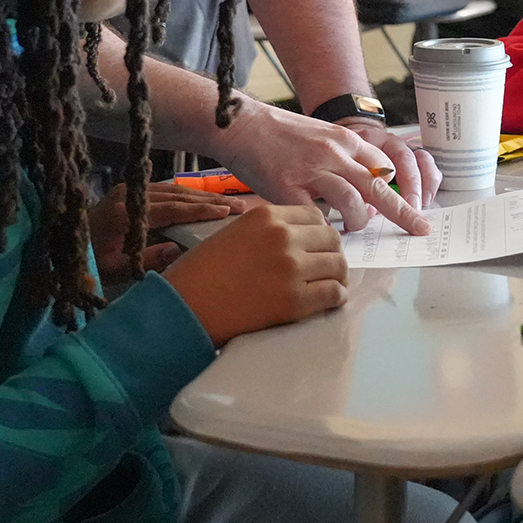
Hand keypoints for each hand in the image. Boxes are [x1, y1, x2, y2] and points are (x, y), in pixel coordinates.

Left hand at [88, 181, 245, 283]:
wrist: (60, 244)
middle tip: (238, 206)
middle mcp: (129, 194)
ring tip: (226, 202)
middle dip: (209, 200)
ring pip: (172, 188)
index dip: (202, 211)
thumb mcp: (117, 268)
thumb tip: (181, 250)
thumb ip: (149, 259)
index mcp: (126, 213)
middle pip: (177, 194)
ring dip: (199, 196)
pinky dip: (183, 193)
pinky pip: (161, 189)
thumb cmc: (87, 261)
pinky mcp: (126, 189)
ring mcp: (127, 188)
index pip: (173, 209)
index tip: (227, 213)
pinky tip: (199, 199)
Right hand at [162, 204, 346, 344]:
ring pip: (338, 265)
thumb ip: (269, 229)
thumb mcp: (235, 232)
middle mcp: (282, 237)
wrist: (185, 306)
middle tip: (327, 267)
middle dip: (331, 253)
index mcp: (266, 216)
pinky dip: (336, 297)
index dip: (319, 233)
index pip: (315, 216)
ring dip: (337, 276)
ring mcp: (290, 268)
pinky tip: (329, 300)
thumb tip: (303, 238)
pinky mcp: (294, 300)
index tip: (318, 246)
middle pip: (331, 239)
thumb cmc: (203, 272)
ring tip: (330, 284)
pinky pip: (333, 293)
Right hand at [210, 102, 433, 234]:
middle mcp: (334, 153)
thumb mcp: (320, 136)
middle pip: (378, 186)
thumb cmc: (278, 134)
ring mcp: (312, 170)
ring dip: (358, 222)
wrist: (239, 125)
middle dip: (403, 211)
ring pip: (353, 202)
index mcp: (345, 140)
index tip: (414, 207)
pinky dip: (324, 227)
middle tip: (418, 228)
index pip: (385, 165)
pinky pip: (316, 215)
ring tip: (353, 231)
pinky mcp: (288, 187)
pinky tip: (323, 232)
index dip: (400, 189)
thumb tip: (361, 193)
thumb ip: (342, 159)